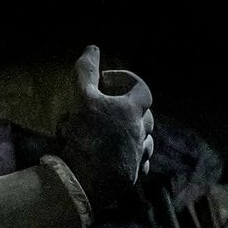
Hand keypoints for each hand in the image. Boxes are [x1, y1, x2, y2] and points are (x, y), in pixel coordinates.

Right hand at [55, 46, 154, 208]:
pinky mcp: (133, 175)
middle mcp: (140, 133)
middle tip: (107, 106)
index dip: (126, 80)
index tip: (105, 81)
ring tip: (112, 131)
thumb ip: (87, 70)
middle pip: (145, 114)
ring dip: (132, 131)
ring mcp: (139, 156)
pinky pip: (140, 162)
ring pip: (145, 139)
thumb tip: (93, 48)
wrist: (86, 180)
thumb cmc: (86, 135)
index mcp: (132, 111)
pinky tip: (118, 155)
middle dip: (128, 107)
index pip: (142, 88)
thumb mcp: (82, 97)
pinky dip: (132, 155)